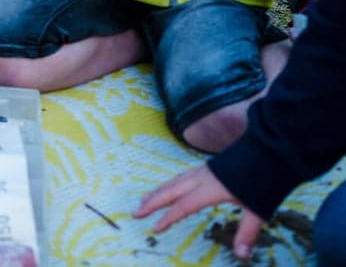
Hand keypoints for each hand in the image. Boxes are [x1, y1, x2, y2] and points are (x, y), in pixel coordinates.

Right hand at [134, 164, 261, 260]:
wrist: (269, 150)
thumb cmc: (264, 180)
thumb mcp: (258, 210)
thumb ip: (247, 232)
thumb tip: (242, 256)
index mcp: (210, 190)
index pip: (183, 206)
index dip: (168, 218)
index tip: (154, 228)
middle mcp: (201, 179)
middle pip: (170, 191)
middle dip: (152, 202)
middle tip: (135, 212)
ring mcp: (203, 171)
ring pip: (174, 181)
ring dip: (158, 191)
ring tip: (144, 199)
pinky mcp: (208, 167)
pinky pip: (181, 176)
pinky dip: (170, 183)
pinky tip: (170, 186)